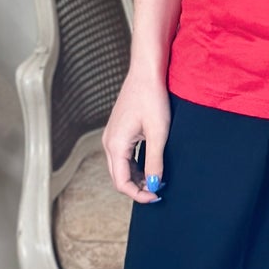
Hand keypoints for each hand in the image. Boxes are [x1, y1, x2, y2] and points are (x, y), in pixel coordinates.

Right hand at [103, 65, 170, 202]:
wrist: (146, 72)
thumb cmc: (152, 97)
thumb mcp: (158, 133)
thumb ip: (155, 161)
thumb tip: (154, 184)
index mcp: (115, 145)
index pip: (121, 182)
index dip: (139, 194)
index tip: (157, 195)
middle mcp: (109, 142)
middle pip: (119, 177)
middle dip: (138, 188)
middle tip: (159, 190)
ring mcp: (112, 136)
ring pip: (121, 167)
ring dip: (137, 177)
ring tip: (159, 179)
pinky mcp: (119, 131)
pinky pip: (124, 156)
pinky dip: (136, 166)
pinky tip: (152, 165)